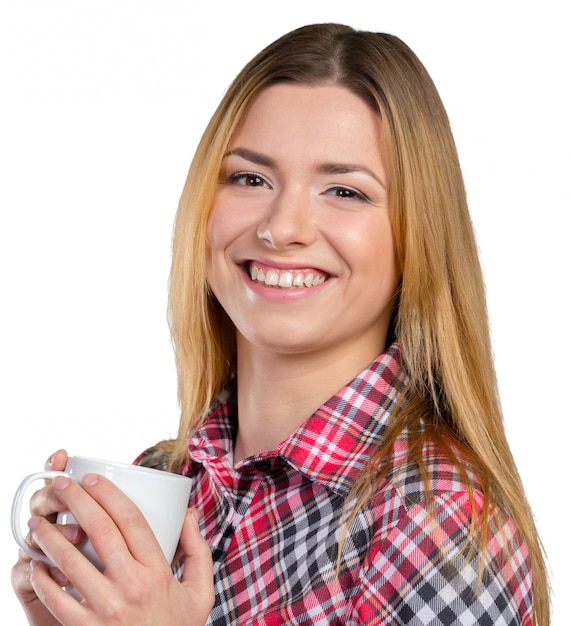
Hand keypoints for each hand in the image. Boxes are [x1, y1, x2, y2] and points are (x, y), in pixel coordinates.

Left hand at [17, 462, 213, 624]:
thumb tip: (189, 514)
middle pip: (101, 532)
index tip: (93, 478)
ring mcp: (107, 610)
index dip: (110, 494)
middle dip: (78, 501)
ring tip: (38, 522)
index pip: (132, 520)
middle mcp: (132, 586)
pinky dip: (43, 581)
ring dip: (51, 537)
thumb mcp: (200, 592)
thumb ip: (198, 550)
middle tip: (61, 485)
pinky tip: (35, 565)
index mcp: (158, 571)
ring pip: (72, 563)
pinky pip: (58, 601)